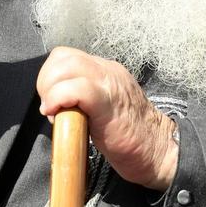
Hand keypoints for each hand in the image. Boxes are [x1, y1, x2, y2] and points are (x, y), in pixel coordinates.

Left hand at [37, 48, 177, 191]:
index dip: (51, 77)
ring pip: (67, 65)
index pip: (67, 57)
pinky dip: (58, 99)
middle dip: (46, 82)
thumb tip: (54, 104)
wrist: (159, 150)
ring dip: (51, 90)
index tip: (52, 104)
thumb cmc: (130, 136)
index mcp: (106, 71)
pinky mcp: (108, 101)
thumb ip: (83, 98)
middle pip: (63, 56)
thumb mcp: (103, 108)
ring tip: (56, 113)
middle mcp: (108, 70)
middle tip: (51, 110)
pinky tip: (59, 117)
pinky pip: (77, 87)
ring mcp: (110, 83)